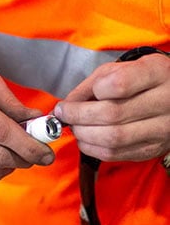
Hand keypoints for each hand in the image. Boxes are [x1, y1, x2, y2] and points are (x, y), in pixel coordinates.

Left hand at [55, 53, 169, 160]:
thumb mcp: (117, 70)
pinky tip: (86, 139)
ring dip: (83, 134)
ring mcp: (162, 128)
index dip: (91, 92)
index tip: (74, 98)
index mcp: (156, 73)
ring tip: (74, 127)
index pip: (119, 84)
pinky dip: (93, 148)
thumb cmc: (138, 80)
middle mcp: (165, 101)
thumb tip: (64, 107)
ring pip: (114, 138)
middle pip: (112, 114)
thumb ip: (89, 86)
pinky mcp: (153, 148)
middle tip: (64, 114)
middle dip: (78, 116)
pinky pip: (117, 154)